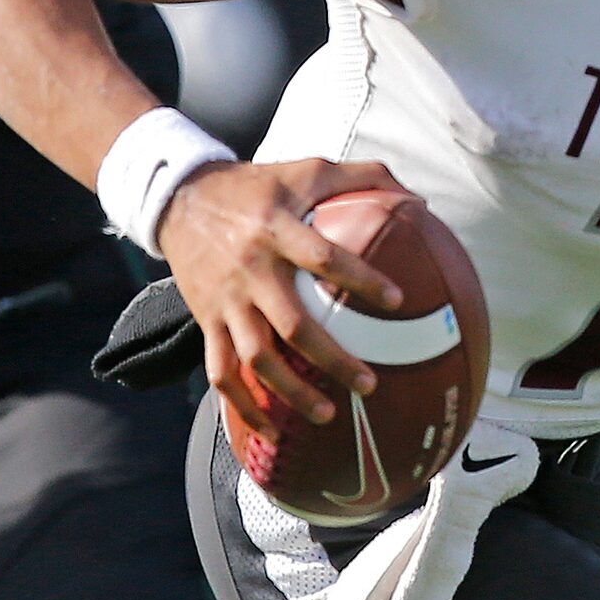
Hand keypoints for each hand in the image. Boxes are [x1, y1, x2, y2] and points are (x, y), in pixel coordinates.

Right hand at [158, 157, 408, 436]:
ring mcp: (225, 301)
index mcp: (277, 229)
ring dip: (291, 392)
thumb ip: (362, 177)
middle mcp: (251, 270)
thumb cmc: (258, 185)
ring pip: (256, 358)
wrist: (179, 199)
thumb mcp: (306, 169)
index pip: (323, 257)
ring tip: (328, 415)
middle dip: (332, 360)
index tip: (397, 301)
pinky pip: (222, 374)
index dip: (359, 278)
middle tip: (369, 384)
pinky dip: (244, 406)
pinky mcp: (207, 322)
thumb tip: (419, 198)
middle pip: (292, 325)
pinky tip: (272, 431)